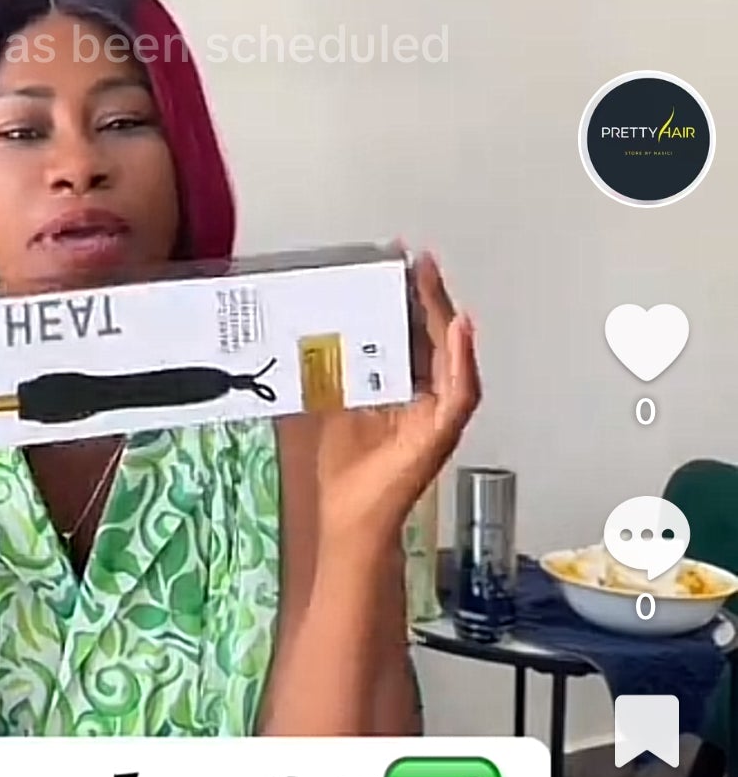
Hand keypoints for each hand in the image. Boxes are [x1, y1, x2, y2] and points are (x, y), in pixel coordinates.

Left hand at [315, 252, 480, 557]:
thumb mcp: (329, 402)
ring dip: (445, 315)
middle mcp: (425, 396)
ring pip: (452, 356)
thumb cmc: (342, 470)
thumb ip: (330, 367)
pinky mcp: (442, 433)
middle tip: (417, 258)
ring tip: (433, 280)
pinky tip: (458, 330)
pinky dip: (463, 360)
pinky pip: (462, 392)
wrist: (348, 518)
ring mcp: (438, 414)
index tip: (395, 260)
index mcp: (400, 386)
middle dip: (427, 294)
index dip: (406, 296)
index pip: (409, 332)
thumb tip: (312, 323)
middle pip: (433, 336)